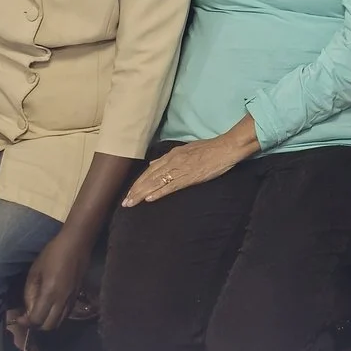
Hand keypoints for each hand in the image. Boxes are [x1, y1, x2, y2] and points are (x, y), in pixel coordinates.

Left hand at [8, 230, 91, 335]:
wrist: (77, 244)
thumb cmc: (52, 253)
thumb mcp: (35, 271)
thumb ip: (30, 293)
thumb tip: (28, 309)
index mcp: (50, 293)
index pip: (37, 319)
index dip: (26, 322)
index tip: (19, 317)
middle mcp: (62, 301)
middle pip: (49, 326)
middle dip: (37, 325)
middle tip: (29, 316)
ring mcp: (71, 300)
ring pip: (59, 322)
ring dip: (47, 322)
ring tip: (40, 312)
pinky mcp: (77, 296)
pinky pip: (66, 314)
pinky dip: (56, 316)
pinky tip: (51, 307)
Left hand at [122, 136, 254, 205]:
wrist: (226, 148)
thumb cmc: (209, 148)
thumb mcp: (186, 149)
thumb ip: (169, 158)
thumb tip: (154, 163)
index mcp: (172, 155)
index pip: (150, 170)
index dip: (138, 182)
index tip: (129, 192)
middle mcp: (172, 161)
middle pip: (149, 177)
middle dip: (136, 190)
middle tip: (125, 202)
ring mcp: (180, 169)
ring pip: (156, 182)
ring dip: (142, 193)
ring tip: (131, 203)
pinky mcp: (189, 176)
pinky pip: (171, 185)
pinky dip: (159, 192)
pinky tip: (150, 199)